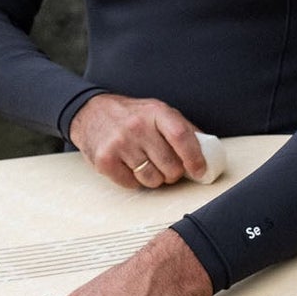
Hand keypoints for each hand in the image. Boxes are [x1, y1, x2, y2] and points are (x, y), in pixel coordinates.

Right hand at [69, 93, 207, 190]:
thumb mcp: (156, 111)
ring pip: (152, 179)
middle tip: (167, 167)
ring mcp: (119, 144)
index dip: (194, 158)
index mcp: (155, 112)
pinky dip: (135, 181)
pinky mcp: (105, 160)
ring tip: (147, 165)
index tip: (199, 170)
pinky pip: (132, 184)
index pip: (181, 137)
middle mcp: (137, 127)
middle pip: (170, 166)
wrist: (90, 113)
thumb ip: (181, 128)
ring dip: (154, 179)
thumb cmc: (129, 115)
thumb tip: (206, 151)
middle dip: (173, 173)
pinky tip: (130, 167)